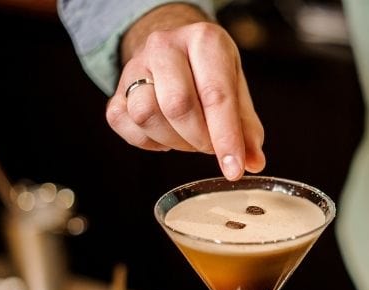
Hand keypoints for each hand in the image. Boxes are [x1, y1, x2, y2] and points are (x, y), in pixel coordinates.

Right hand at [105, 4, 264, 179]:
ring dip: (174, 140)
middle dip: (199, 139)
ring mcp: (135, 66)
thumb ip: (246, 127)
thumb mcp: (235, 89)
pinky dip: (149, 142)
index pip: (215, 95)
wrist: (173, 51)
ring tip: (190, 137)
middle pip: (177, 105)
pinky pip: (126, 125)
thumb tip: (252, 162)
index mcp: (204, 41)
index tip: (234, 169)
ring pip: (146, 115)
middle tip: (210, 146)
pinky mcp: (116, 90)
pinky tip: (167, 134)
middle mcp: (165, 46)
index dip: (226, 138)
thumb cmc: (209, 72)